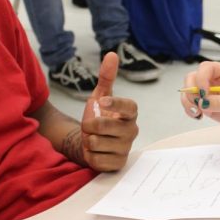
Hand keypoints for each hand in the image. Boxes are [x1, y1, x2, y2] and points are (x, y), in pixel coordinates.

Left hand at [81, 52, 138, 171]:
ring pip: (96, 142)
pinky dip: (89, 155)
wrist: (92, 143)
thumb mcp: (100, 96)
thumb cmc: (99, 117)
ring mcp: (125, 148)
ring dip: (87, 140)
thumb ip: (107, 77)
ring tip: (92, 139)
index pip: (130, 107)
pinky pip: (96, 159)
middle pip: (104, 126)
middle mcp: (131, 131)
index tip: (101, 101)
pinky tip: (95, 152)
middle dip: (88, 124)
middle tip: (88, 125)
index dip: (116, 103)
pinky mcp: (117, 164)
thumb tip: (111, 54)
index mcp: (130, 113)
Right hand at [180, 62, 219, 130]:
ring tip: (198, 112)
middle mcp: (215, 81)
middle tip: (199, 103)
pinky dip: (190, 110)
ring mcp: (210, 93)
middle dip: (191, 90)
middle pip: (192, 78)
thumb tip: (203, 102)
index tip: (204, 93)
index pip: (206, 68)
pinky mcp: (208, 105)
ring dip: (188, 102)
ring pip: (189, 92)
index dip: (201, 78)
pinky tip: (198, 116)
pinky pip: (192, 105)